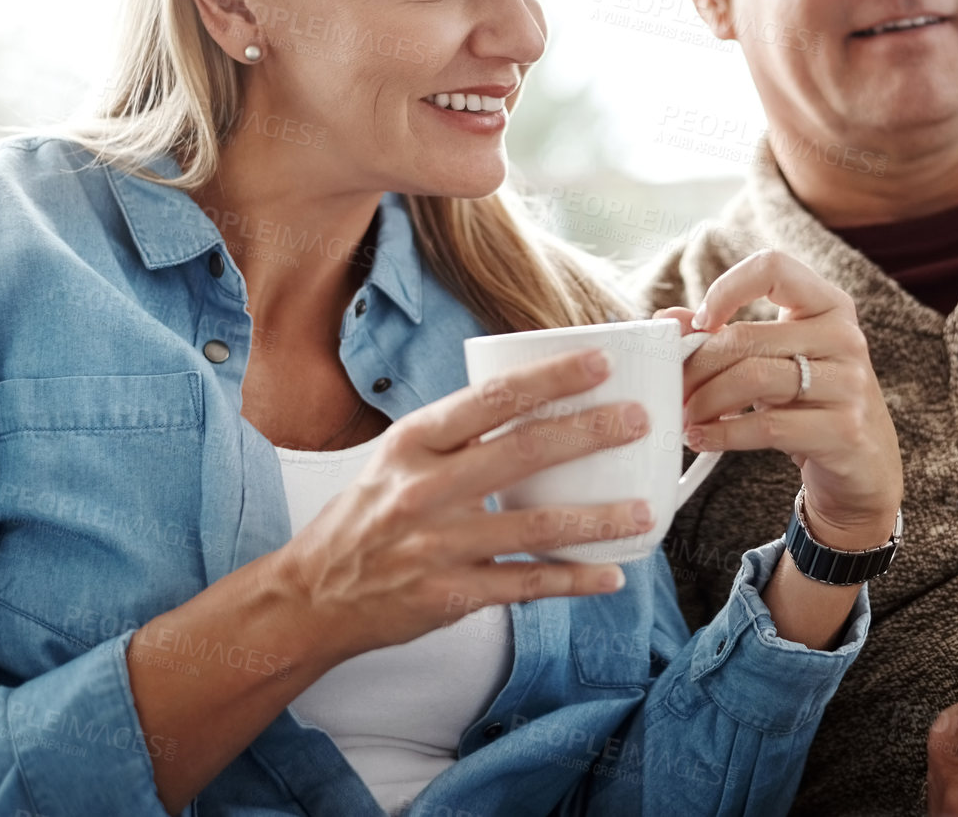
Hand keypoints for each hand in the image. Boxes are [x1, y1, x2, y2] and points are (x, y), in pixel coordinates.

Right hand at [274, 349, 654, 664]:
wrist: (311, 595)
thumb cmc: (364, 519)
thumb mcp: (396, 460)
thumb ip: (455, 437)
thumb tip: (531, 404)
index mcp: (414, 443)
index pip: (490, 399)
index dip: (549, 378)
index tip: (599, 362)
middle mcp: (426, 489)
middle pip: (524, 452)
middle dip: (590, 432)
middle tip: (638, 420)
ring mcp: (439, 545)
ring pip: (537, 525)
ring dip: (599, 518)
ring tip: (646, 510)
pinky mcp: (451, 594)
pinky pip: (527, 584)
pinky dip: (574, 580)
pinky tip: (610, 574)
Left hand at [654, 248, 900, 548]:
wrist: (864, 466)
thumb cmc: (812, 404)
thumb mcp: (775, 361)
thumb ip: (724, 335)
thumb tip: (668, 320)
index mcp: (829, 305)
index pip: (773, 267)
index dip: (727, 289)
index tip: (700, 323)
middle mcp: (844, 336)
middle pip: (747, 337)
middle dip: (696, 366)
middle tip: (674, 388)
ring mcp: (849, 383)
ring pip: (753, 379)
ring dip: (705, 401)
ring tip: (686, 416)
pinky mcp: (844, 429)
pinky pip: (767, 426)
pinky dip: (723, 434)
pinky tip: (702, 438)